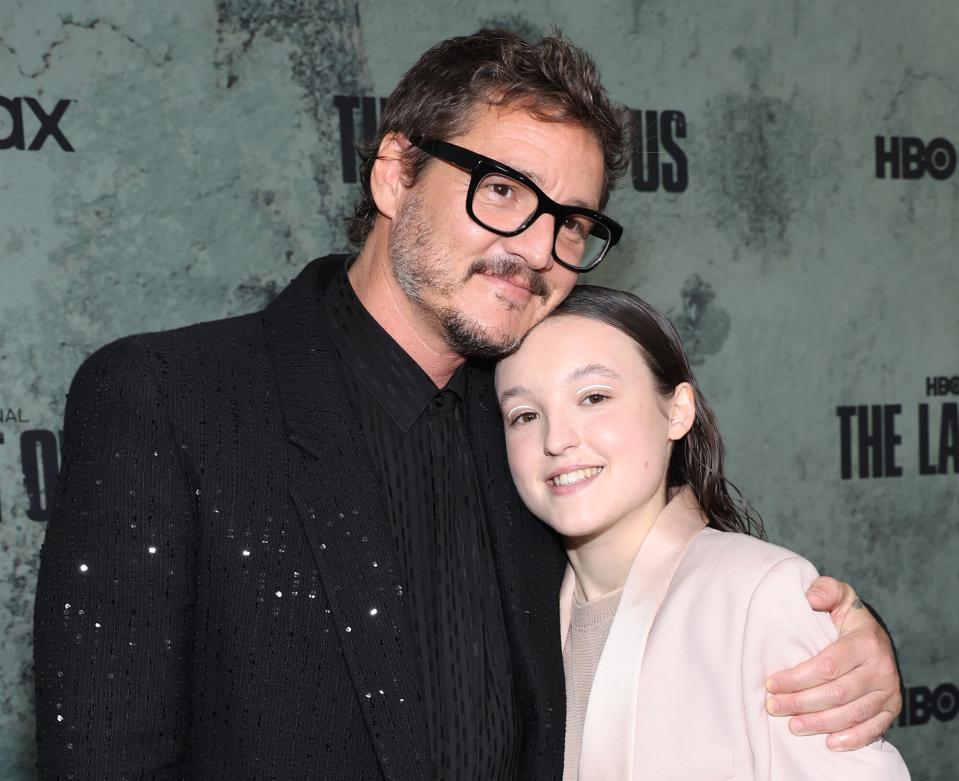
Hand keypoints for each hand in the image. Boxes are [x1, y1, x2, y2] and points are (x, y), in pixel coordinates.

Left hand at [764, 576, 900, 749]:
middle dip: (801, 703)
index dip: (796, 678)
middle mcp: (881, 668)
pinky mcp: (892, 708)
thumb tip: (810, 598)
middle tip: (773, 707)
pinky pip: (873, 729)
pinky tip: (829, 743)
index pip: (827, 666)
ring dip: (819, 723)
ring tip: (792, 726)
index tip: (770, 683)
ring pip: (851, 714)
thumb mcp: (839, 596)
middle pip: (836, 693)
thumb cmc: (848, 617)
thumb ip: (825, 590)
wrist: (876, 635)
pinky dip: (852, 739)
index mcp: (865, 642)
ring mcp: (888, 691)